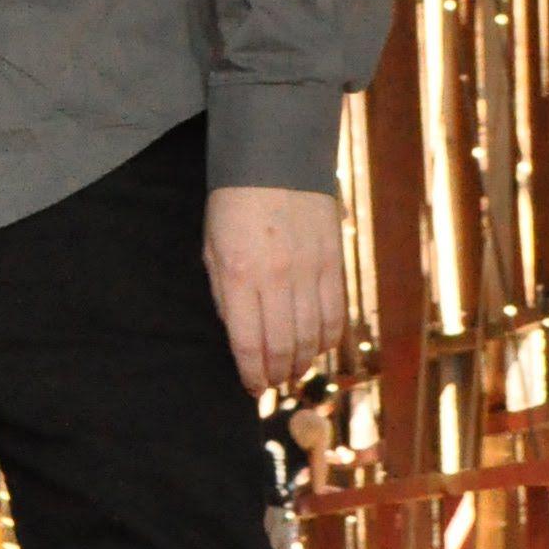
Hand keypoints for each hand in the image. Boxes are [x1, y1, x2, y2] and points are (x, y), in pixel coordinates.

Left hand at [204, 184, 346, 400]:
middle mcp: (278, 278)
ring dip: (303, 362)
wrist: (275, 159)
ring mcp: (311, 270)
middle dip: (277, 373)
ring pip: (313, 336)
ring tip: (294, 371)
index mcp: (240, 275)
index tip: (251, 388)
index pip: (248, 343)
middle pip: (283, 346)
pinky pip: (336, 313)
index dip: (251, 374)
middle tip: (272, 383)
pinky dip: (328, 338)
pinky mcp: (335, 262)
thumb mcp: (212, 249)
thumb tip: (240, 338)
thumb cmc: (233, 206)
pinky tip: (318, 347)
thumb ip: (225, 295)